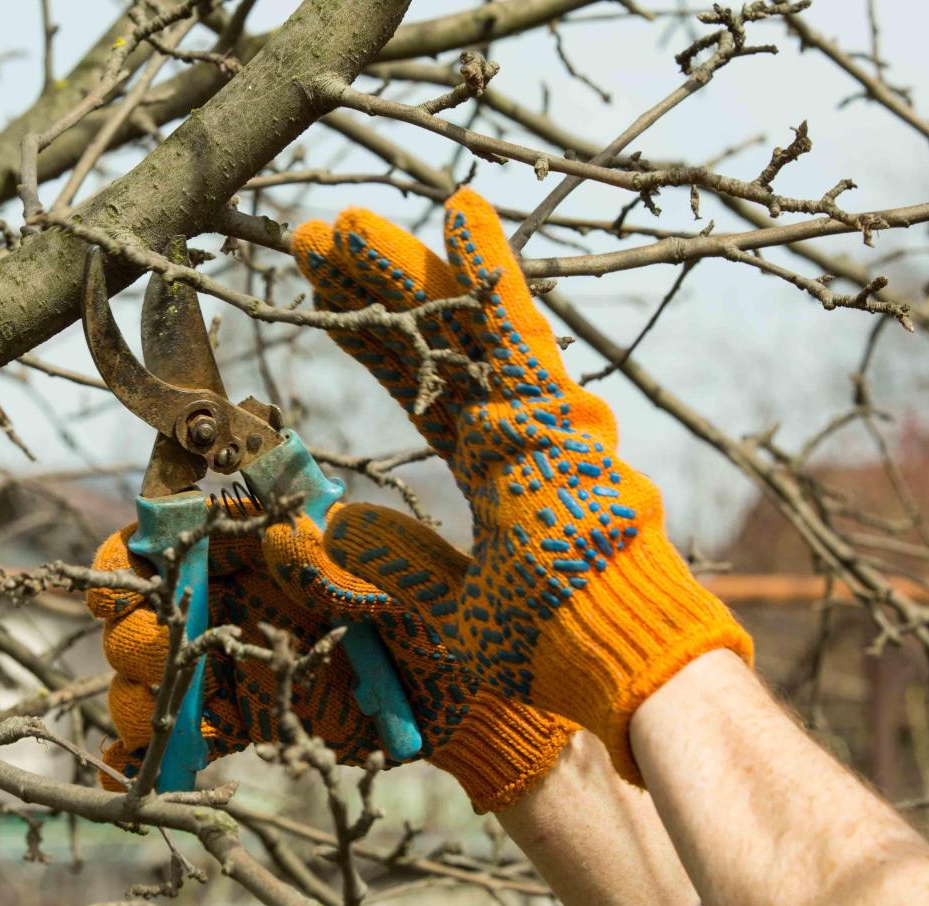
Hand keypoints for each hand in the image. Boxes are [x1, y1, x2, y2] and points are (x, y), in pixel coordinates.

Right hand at [87, 502, 575, 811]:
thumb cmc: (440, 610)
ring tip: (166, 721)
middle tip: (173, 654)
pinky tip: (132, 777)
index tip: (137, 575)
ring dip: (140, 702)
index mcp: (257, 551)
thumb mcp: (396, 567)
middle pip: (141, 617)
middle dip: (140, 637)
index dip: (131, 555)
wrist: (474, 696)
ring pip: (145, 683)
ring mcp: (231, 667)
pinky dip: (144, 763)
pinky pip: (177, 744)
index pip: (167, 539)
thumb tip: (281, 542)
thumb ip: (339, 553)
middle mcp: (230, 604)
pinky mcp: (242, 724)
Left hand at [291, 189, 750, 779]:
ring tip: (345, 224)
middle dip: (373, 288)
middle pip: (433, 341)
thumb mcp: (441, 615)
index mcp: (496, 469)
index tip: (320, 293)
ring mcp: (542, 419)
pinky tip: (459, 213)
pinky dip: (490, 273)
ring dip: (406, 270)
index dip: (372, 338)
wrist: (616, 669)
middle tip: (312, 238)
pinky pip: (517, 335)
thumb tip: (333, 524)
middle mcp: (518, 430)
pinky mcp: (559, 421)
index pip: (420, 384)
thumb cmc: (543, 655)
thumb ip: (394, 567)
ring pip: (464, 325)